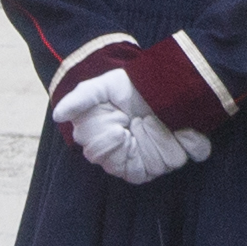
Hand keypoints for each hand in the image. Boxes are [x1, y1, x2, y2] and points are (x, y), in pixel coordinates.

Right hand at [53, 69, 211, 186]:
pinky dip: (190, 140)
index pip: (108, 161)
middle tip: (141, 118)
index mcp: (111, 146)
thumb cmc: (129, 84)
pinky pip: (187, 156)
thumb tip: (57, 115)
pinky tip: (183, 126)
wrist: (164, 77)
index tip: (117, 125)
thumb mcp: (103, 86)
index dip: (111, 143)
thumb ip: (81, 99)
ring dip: (164, 136)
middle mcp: (134, 157)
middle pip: (138, 168)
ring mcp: (160, 157)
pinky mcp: (184, 151)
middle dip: (142, 138)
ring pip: (163, 163)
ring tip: (158, 116)